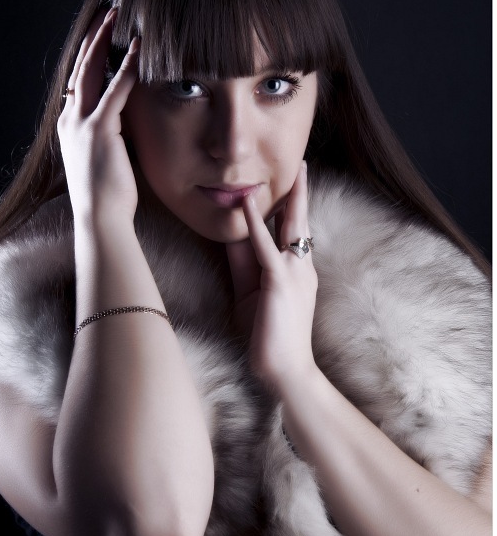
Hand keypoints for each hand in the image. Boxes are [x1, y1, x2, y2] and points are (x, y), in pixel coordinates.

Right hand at [57, 9, 139, 224]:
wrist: (100, 217)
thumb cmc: (108, 195)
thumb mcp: (103, 157)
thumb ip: (110, 134)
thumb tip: (127, 122)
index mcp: (70, 126)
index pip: (79, 81)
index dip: (89, 55)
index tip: (101, 34)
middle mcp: (70, 120)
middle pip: (80, 68)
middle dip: (93, 38)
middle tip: (108, 14)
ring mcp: (81, 123)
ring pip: (92, 71)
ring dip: (106, 42)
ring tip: (119, 19)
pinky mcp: (99, 130)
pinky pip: (116, 90)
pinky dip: (128, 68)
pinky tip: (140, 50)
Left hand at [227, 162, 318, 390]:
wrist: (286, 371)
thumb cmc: (269, 337)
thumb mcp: (252, 294)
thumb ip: (244, 265)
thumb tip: (233, 238)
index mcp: (297, 271)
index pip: (291, 232)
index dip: (290, 206)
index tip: (289, 183)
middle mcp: (301, 267)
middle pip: (300, 221)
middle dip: (300, 192)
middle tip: (301, 164)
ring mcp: (293, 274)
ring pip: (291, 226)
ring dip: (288, 197)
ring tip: (290, 170)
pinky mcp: (279, 284)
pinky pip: (266, 247)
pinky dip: (256, 224)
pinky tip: (247, 204)